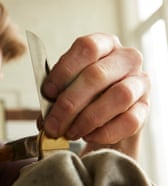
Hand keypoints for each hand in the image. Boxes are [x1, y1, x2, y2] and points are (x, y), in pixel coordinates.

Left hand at [41, 33, 149, 158]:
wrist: (105, 118)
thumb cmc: (83, 96)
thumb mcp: (66, 88)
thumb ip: (56, 95)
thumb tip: (45, 117)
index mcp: (103, 45)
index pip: (87, 48)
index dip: (64, 70)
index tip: (47, 92)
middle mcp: (125, 59)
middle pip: (97, 75)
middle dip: (69, 104)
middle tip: (53, 125)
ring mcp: (139, 83)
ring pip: (118, 96)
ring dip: (88, 119)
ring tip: (70, 133)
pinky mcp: (145, 109)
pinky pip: (129, 120)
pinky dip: (104, 132)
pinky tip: (88, 136)